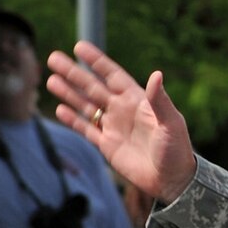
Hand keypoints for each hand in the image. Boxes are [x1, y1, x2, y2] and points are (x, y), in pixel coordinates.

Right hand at [46, 41, 196, 202]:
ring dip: (69, 93)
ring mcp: (114, 127)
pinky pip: (86, 129)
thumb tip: (156, 74)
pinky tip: (59, 109)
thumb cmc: (176, 150)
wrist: (172, 180)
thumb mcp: (170, 123)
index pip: (113, 76)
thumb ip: (159, 100)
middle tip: (53, 58)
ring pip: (86, 106)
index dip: (96, 61)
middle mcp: (123, 111)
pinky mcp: (107, 146)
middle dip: (74, 73)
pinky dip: (73, 120)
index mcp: (138, 101)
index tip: (79, 46)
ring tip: (50, 80)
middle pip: (93, 87)